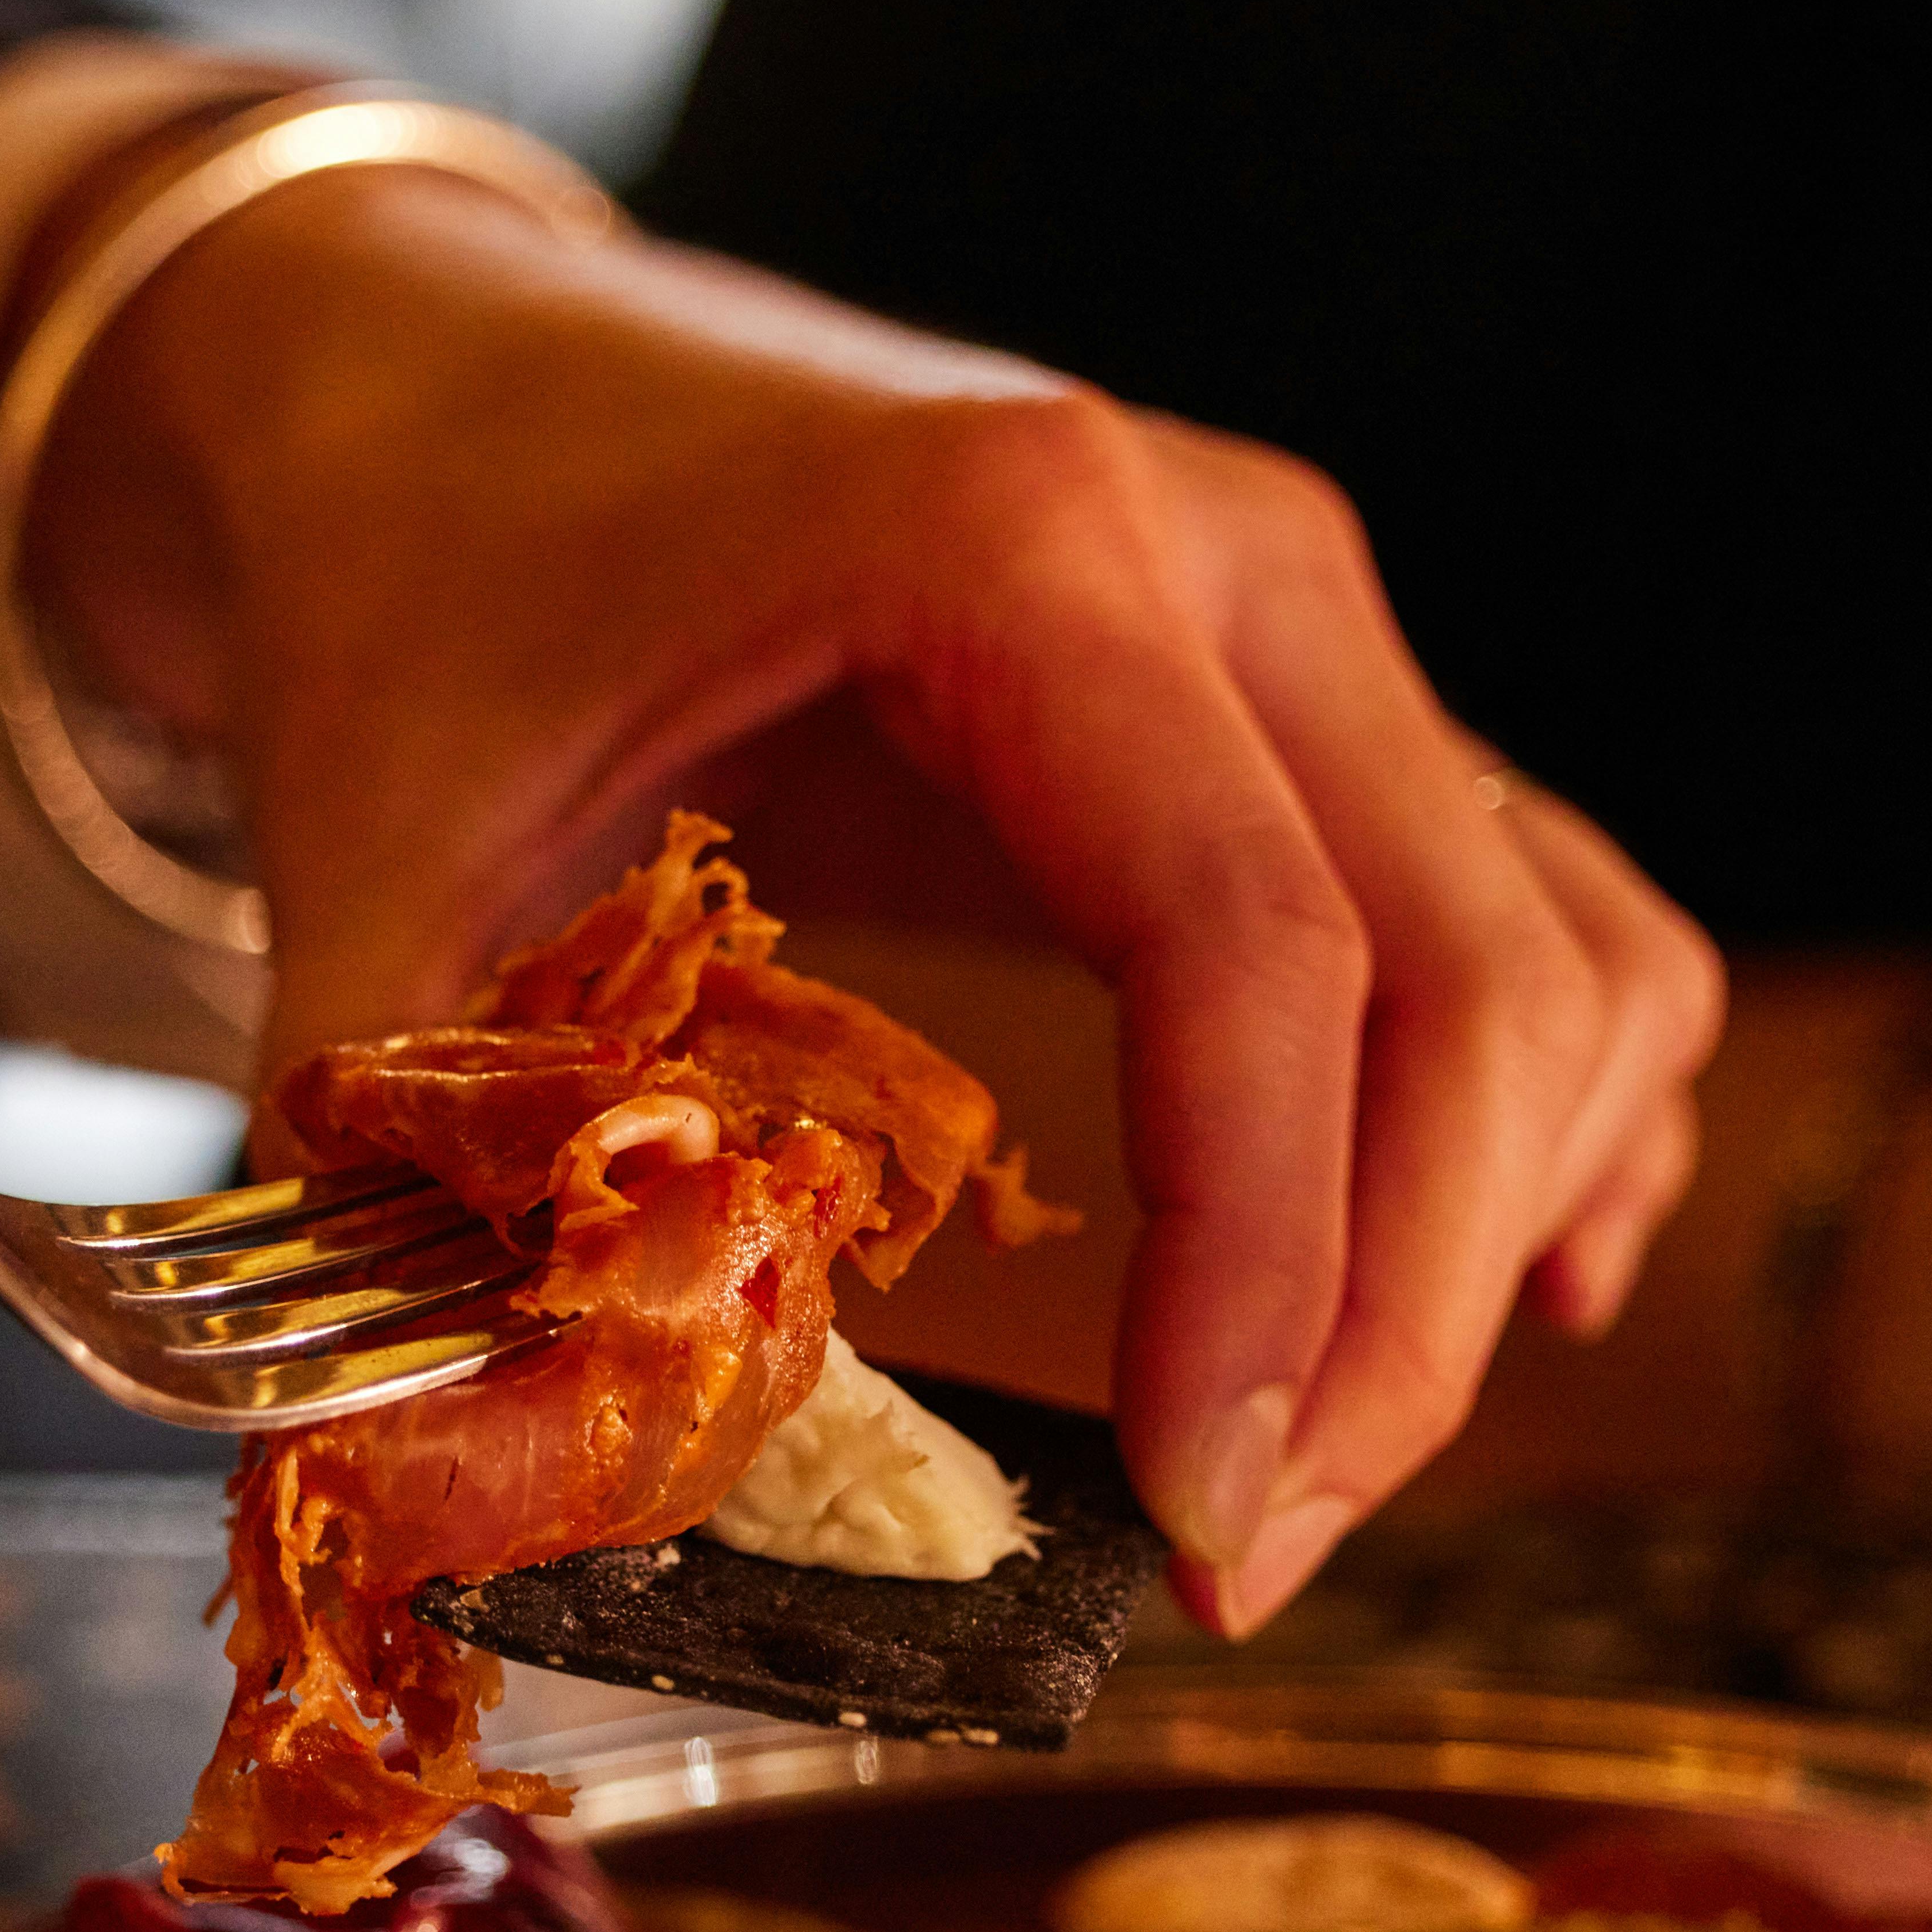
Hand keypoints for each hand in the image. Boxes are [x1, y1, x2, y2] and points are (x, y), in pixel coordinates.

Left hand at [37, 169, 1721, 1628]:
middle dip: (1398, 1318)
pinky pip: (1541, 913)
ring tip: (1306, 1455)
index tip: (1198, 1517)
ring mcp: (1292, 615)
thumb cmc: (416, 580)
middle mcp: (1220, 553)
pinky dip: (1550, 1116)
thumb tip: (465, 1485)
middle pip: (1475, 975)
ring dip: (1493, 1230)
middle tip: (1238, 1557)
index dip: (1270, 1270)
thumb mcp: (369, 859)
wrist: (431, 373)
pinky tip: (1482, 1285)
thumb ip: (411, 1164)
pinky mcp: (1305, 695)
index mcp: (1021, 545)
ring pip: (1563, 952)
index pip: (1258, 949)